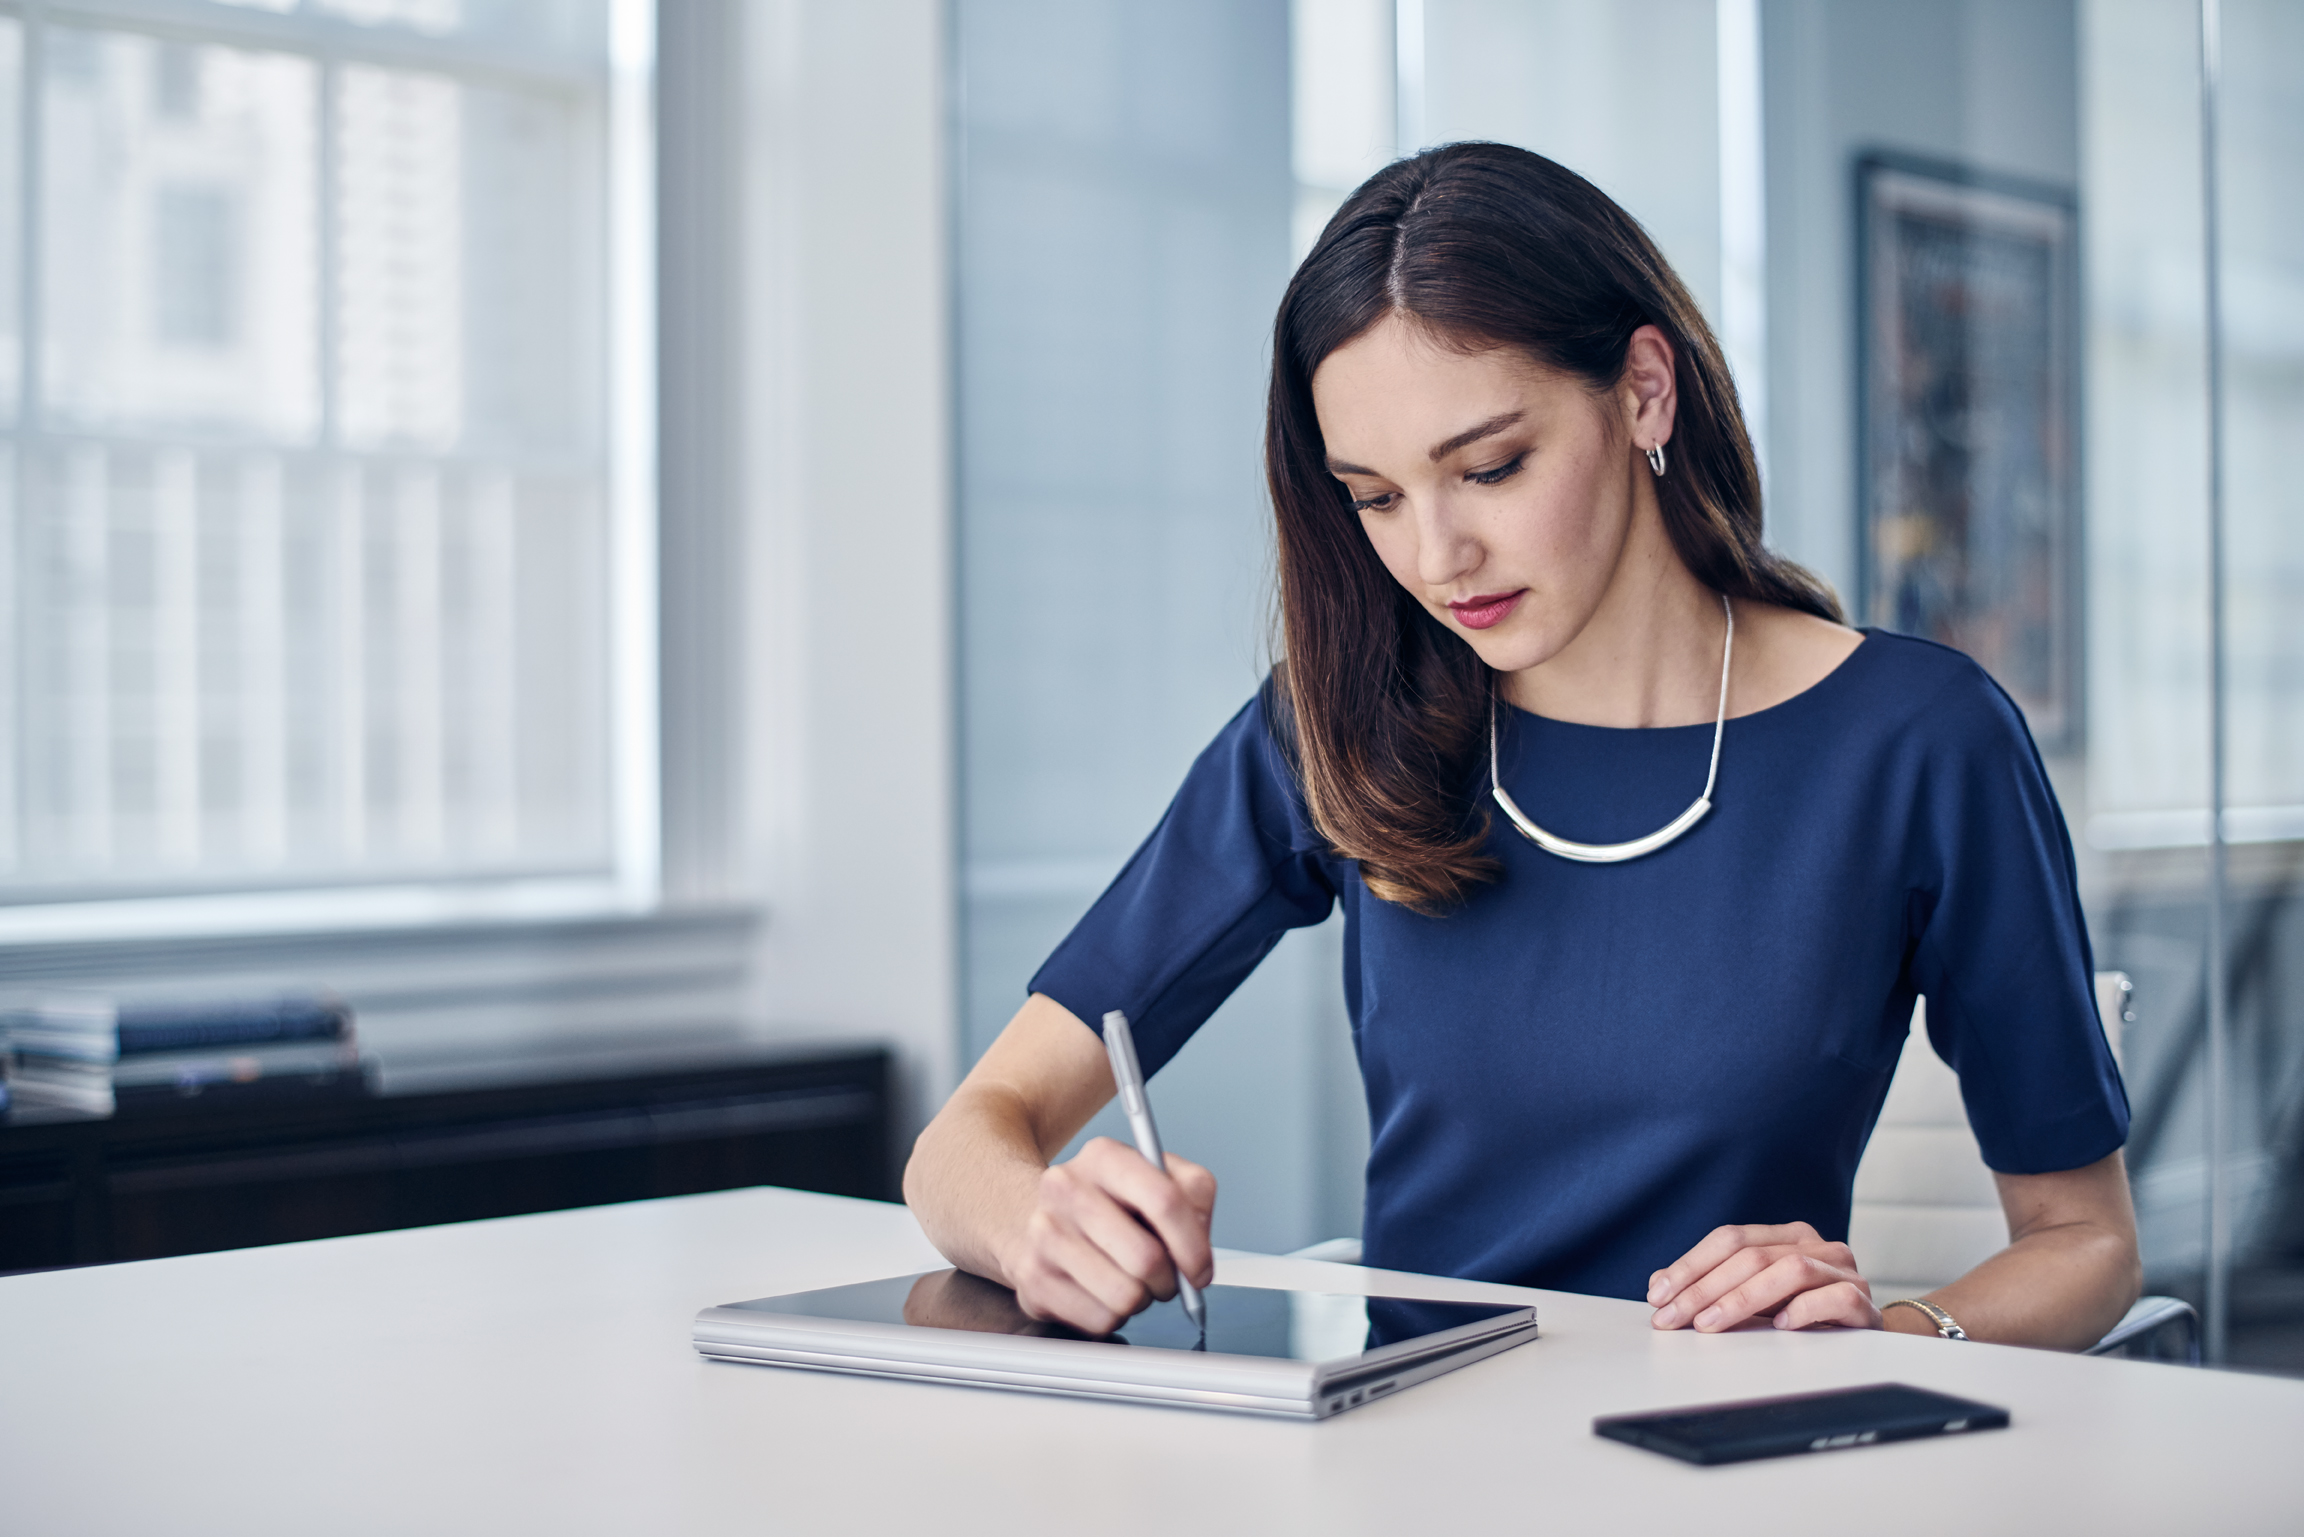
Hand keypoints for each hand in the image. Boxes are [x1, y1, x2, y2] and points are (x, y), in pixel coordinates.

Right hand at [1002, 1136, 1215, 1335]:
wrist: (1040, 1221)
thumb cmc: (1112, 1206)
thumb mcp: (1159, 1179)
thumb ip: (1193, 1198)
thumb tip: (1199, 1250)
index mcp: (1104, 1156)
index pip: (1164, 1201)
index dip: (1193, 1246)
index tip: (1200, 1271)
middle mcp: (1066, 1188)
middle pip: (1146, 1258)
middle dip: (1169, 1281)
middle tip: (1165, 1278)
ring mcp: (1044, 1234)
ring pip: (1125, 1296)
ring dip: (1141, 1299)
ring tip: (1129, 1280)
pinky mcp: (1033, 1279)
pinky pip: (1100, 1320)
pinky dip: (1113, 1316)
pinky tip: (1101, 1292)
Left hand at [1647, 1222, 1880, 1333]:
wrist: (1866, 1333)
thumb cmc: (1805, 1311)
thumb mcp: (1754, 1295)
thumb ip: (1712, 1284)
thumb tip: (1659, 1283)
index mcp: (1788, 1235)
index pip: (1730, 1238)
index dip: (1689, 1265)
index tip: (1658, 1294)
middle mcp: (1817, 1245)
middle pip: (1751, 1256)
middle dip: (1703, 1288)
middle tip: (1673, 1317)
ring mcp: (1844, 1272)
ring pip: (1790, 1270)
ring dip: (1742, 1299)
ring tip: (1710, 1324)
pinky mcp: (1864, 1303)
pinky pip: (1836, 1297)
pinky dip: (1805, 1310)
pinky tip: (1780, 1326)